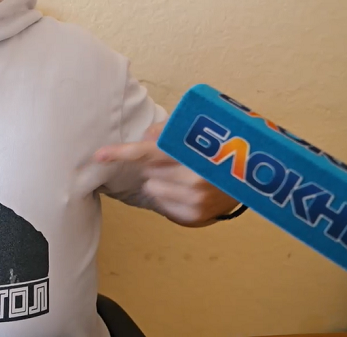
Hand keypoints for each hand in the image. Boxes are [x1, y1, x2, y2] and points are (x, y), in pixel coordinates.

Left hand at [93, 121, 239, 226]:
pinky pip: (160, 204)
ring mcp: (194, 199)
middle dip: (155, 164)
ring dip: (160, 181)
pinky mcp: (194, 216)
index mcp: (191, 153)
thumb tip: (144, 140)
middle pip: (147, 171)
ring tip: (183, 176)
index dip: (121, 152)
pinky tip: (186, 191)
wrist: (248, 177)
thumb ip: (163, 131)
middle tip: (177, 162)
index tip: (99, 155)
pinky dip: (167, 196)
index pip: (147, 151)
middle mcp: (193, 178)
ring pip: (150, 188)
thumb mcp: (192, 131)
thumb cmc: (213, 149)